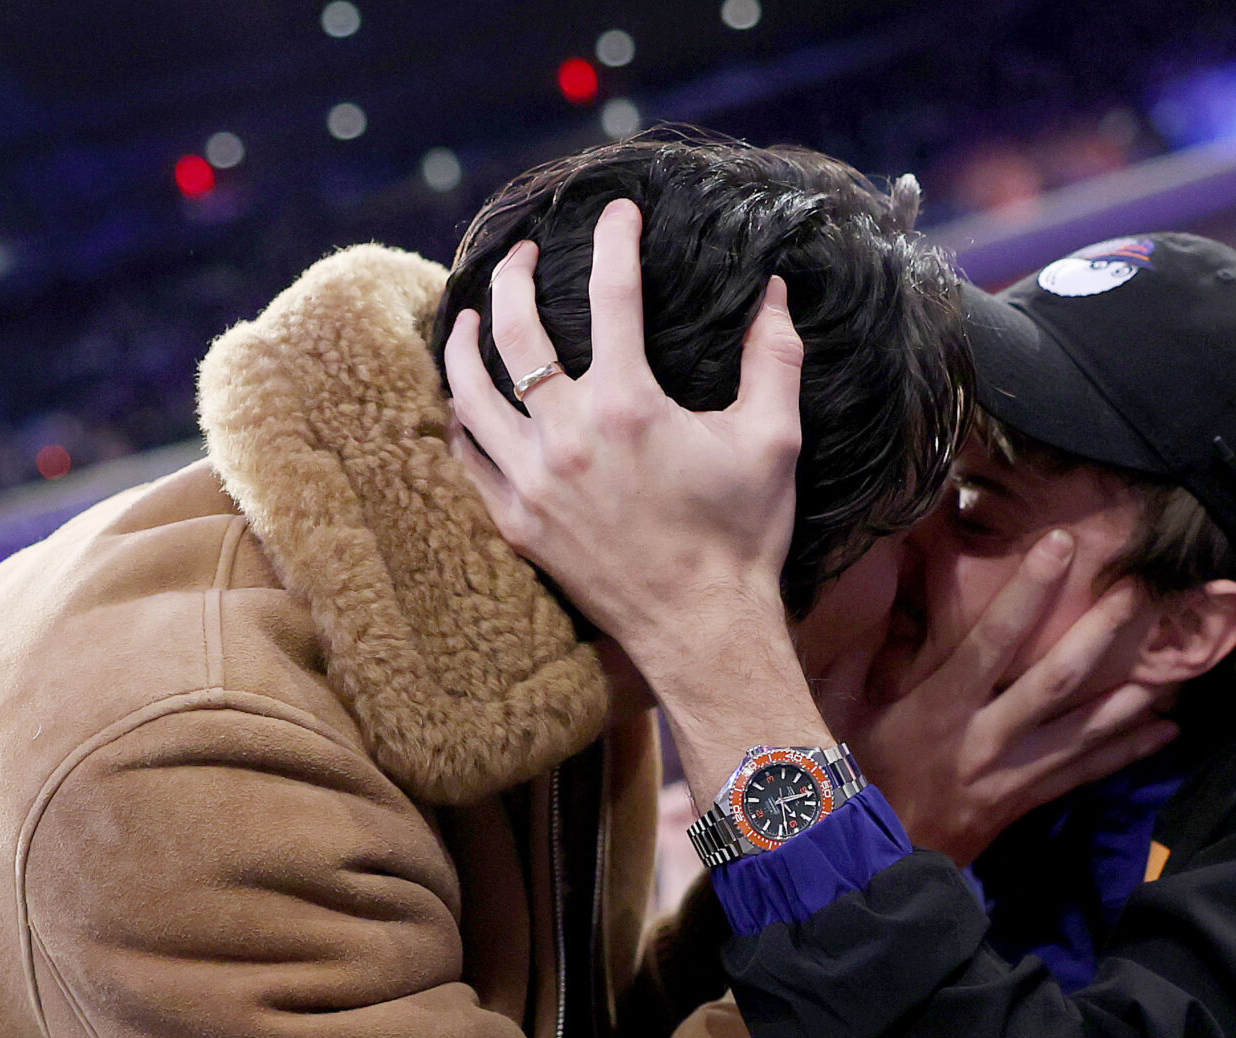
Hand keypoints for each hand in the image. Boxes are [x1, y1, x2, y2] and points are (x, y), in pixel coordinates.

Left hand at [444, 198, 830, 803]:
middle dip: (514, 275)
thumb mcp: (773, 440)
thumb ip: (773, 358)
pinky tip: (465, 399)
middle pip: (517, 329)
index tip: (617, 211)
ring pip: (469, 390)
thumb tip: (775, 292)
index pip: (612, 294)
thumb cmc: (743, 537)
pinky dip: (460, 417)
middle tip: (523, 254)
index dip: (615, 240)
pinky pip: (467, 454)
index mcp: (629, 405)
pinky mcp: (514, 522)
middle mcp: (567, 435)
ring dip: (465, 340)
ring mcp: (531, 481)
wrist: (703, 629)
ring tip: (471, 313)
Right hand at [832, 531, 1177, 864]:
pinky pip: (1085, 775)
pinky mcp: (1026, 803)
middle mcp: (983, 741)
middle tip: (1138, 593)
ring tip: (1172, 660)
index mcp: (938, 712)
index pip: (990, 642)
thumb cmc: (854, 779)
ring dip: (1129, 696)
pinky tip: (1164, 729)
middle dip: (1099, 634)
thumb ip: (854, 651)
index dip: (1027, 593)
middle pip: (1054, 681)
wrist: (872, 866)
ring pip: (1083, 731)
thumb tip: (875, 585)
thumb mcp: (838, 714)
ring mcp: (1010, 776)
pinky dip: (1127, 752)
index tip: (1059, 545)